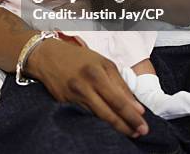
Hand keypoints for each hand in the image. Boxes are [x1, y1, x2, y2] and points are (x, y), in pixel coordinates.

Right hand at [27, 37, 148, 137]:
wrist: (46, 56)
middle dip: (126, 126)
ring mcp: (73, 96)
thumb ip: (120, 84)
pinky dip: (98, 122)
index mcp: (97, 73)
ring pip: (97, 118)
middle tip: (139, 133)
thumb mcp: (102, 63)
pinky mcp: (64, 103)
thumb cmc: (78, 57)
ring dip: (114, 127)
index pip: (119, 100)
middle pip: (109, 113)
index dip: (132, 116)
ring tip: (128, 132)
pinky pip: (85, 116)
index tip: (144, 125)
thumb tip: (136, 106)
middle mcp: (85, 86)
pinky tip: (107, 126)